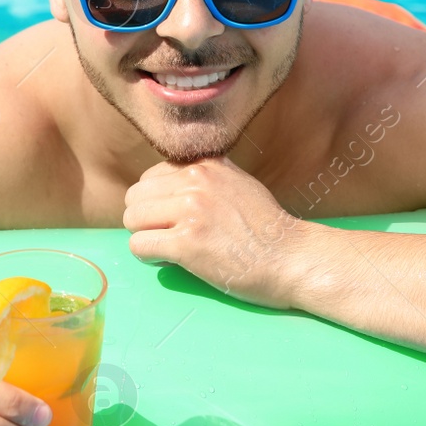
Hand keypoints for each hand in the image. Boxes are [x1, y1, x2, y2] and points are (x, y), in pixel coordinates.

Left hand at [123, 155, 310, 307]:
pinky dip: (148, 257)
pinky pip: (139, 245)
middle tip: (167, 236)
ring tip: (169, 249)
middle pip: (136, 197)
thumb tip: (173, 181)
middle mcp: (196, 181)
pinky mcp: (187, 243)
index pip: (152, 176)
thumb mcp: (240, 183)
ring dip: (145, 237)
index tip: (173, 218)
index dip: (157, 201)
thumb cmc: (268, 229)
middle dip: (145, 219)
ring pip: (133, 219)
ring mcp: (191, 211)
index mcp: (206, 165)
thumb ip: (208, 176)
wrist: (292, 258)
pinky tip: (170, 260)